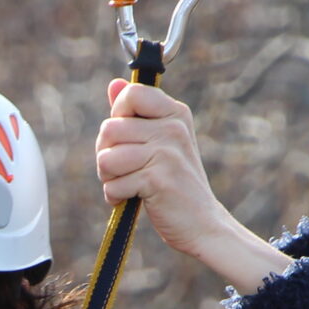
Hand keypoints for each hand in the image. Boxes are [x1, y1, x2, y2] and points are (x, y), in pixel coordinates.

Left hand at [94, 79, 289, 293]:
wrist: (203, 224)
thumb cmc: (176, 183)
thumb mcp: (160, 142)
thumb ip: (135, 114)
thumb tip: (114, 84)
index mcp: (175, 113)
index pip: (131, 94)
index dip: (118, 116)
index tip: (130, 137)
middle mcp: (173, 128)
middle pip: (109, 129)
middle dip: (107, 155)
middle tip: (127, 169)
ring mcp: (167, 153)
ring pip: (106, 158)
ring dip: (110, 178)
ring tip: (130, 184)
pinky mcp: (157, 179)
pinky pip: (113, 185)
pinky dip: (117, 197)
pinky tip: (136, 199)